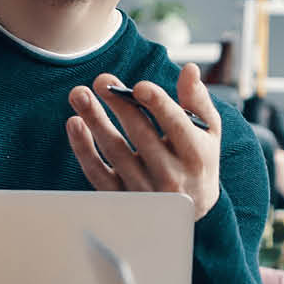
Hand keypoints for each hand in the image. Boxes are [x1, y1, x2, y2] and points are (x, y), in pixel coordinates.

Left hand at [67, 63, 222, 216]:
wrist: (185, 213)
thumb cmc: (196, 161)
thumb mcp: (207, 132)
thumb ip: (197, 100)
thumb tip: (189, 69)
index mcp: (196, 155)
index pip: (176, 126)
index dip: (158, 105)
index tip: (139, 86)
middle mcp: (171, 176)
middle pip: (141, 136)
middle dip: (120, 106)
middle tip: (101, 80)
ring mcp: (143, 189)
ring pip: (115, 152)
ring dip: (95, 121)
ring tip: (79, 94)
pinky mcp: (119, 198)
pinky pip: (97, 173)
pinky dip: (83, 149)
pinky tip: (75, 123)